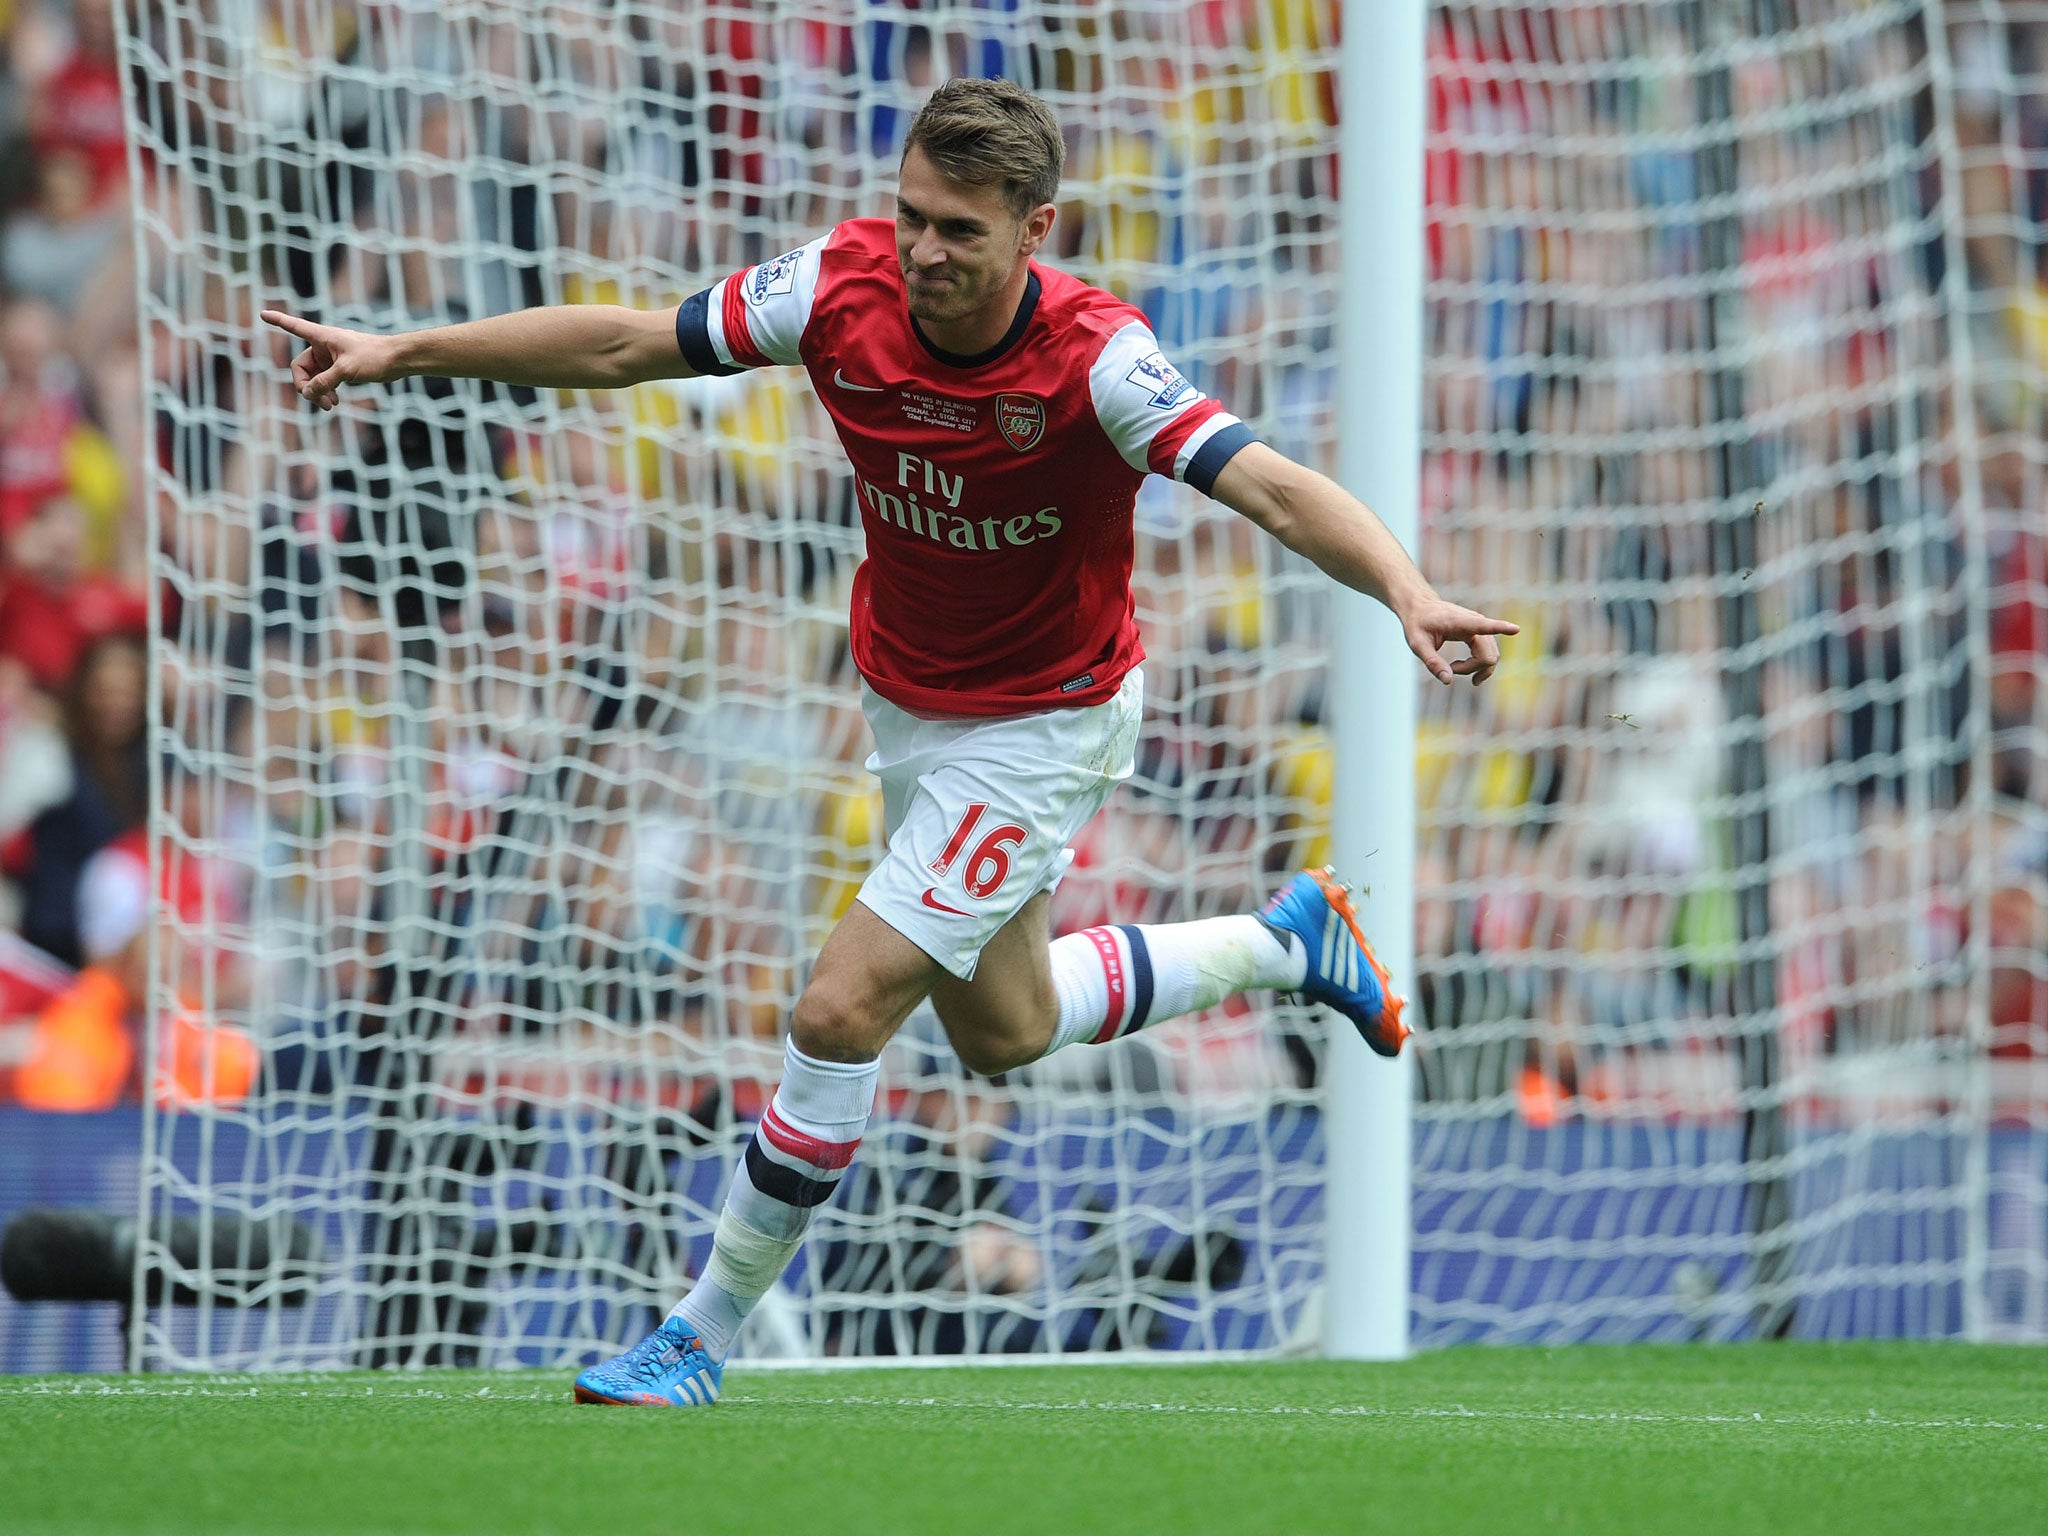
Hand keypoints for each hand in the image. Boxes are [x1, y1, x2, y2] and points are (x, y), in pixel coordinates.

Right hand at [260, 309, 396, 410]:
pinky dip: (326, 392)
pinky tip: (334, 403)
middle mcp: (323, 346)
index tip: (262, 313)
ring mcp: (330, 359)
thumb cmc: (374, 357)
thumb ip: (325, 382)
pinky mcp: (340, 369)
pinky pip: (324, 382)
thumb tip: (307, 393)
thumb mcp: (347, 370)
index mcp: (322, 337)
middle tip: (318, 402)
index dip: (278, 321)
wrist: (397, 360)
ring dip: (317, 393)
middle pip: (300, 368)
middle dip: (306, 386)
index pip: (294, 327)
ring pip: (313, 378)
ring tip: (330, 406)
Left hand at [1401, 594, 1520, 685]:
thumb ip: (1432, 662)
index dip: (1500, 628)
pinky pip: (1488, 654)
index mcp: (1459, 622)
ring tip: (1453, 668)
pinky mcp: (1480, 633)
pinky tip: (1460, 668)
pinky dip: (1479, 665)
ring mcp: (1480, 628)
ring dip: (1476, 669)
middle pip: (1488, 655)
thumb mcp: (1417, 644)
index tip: (1516, 629)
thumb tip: (1448, 681)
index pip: (1483, 625)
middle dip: (1473, 669)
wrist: (1421, 608)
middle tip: (1451, 669)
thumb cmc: (1417, 624)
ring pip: (1491, 656)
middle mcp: (1474, 622)